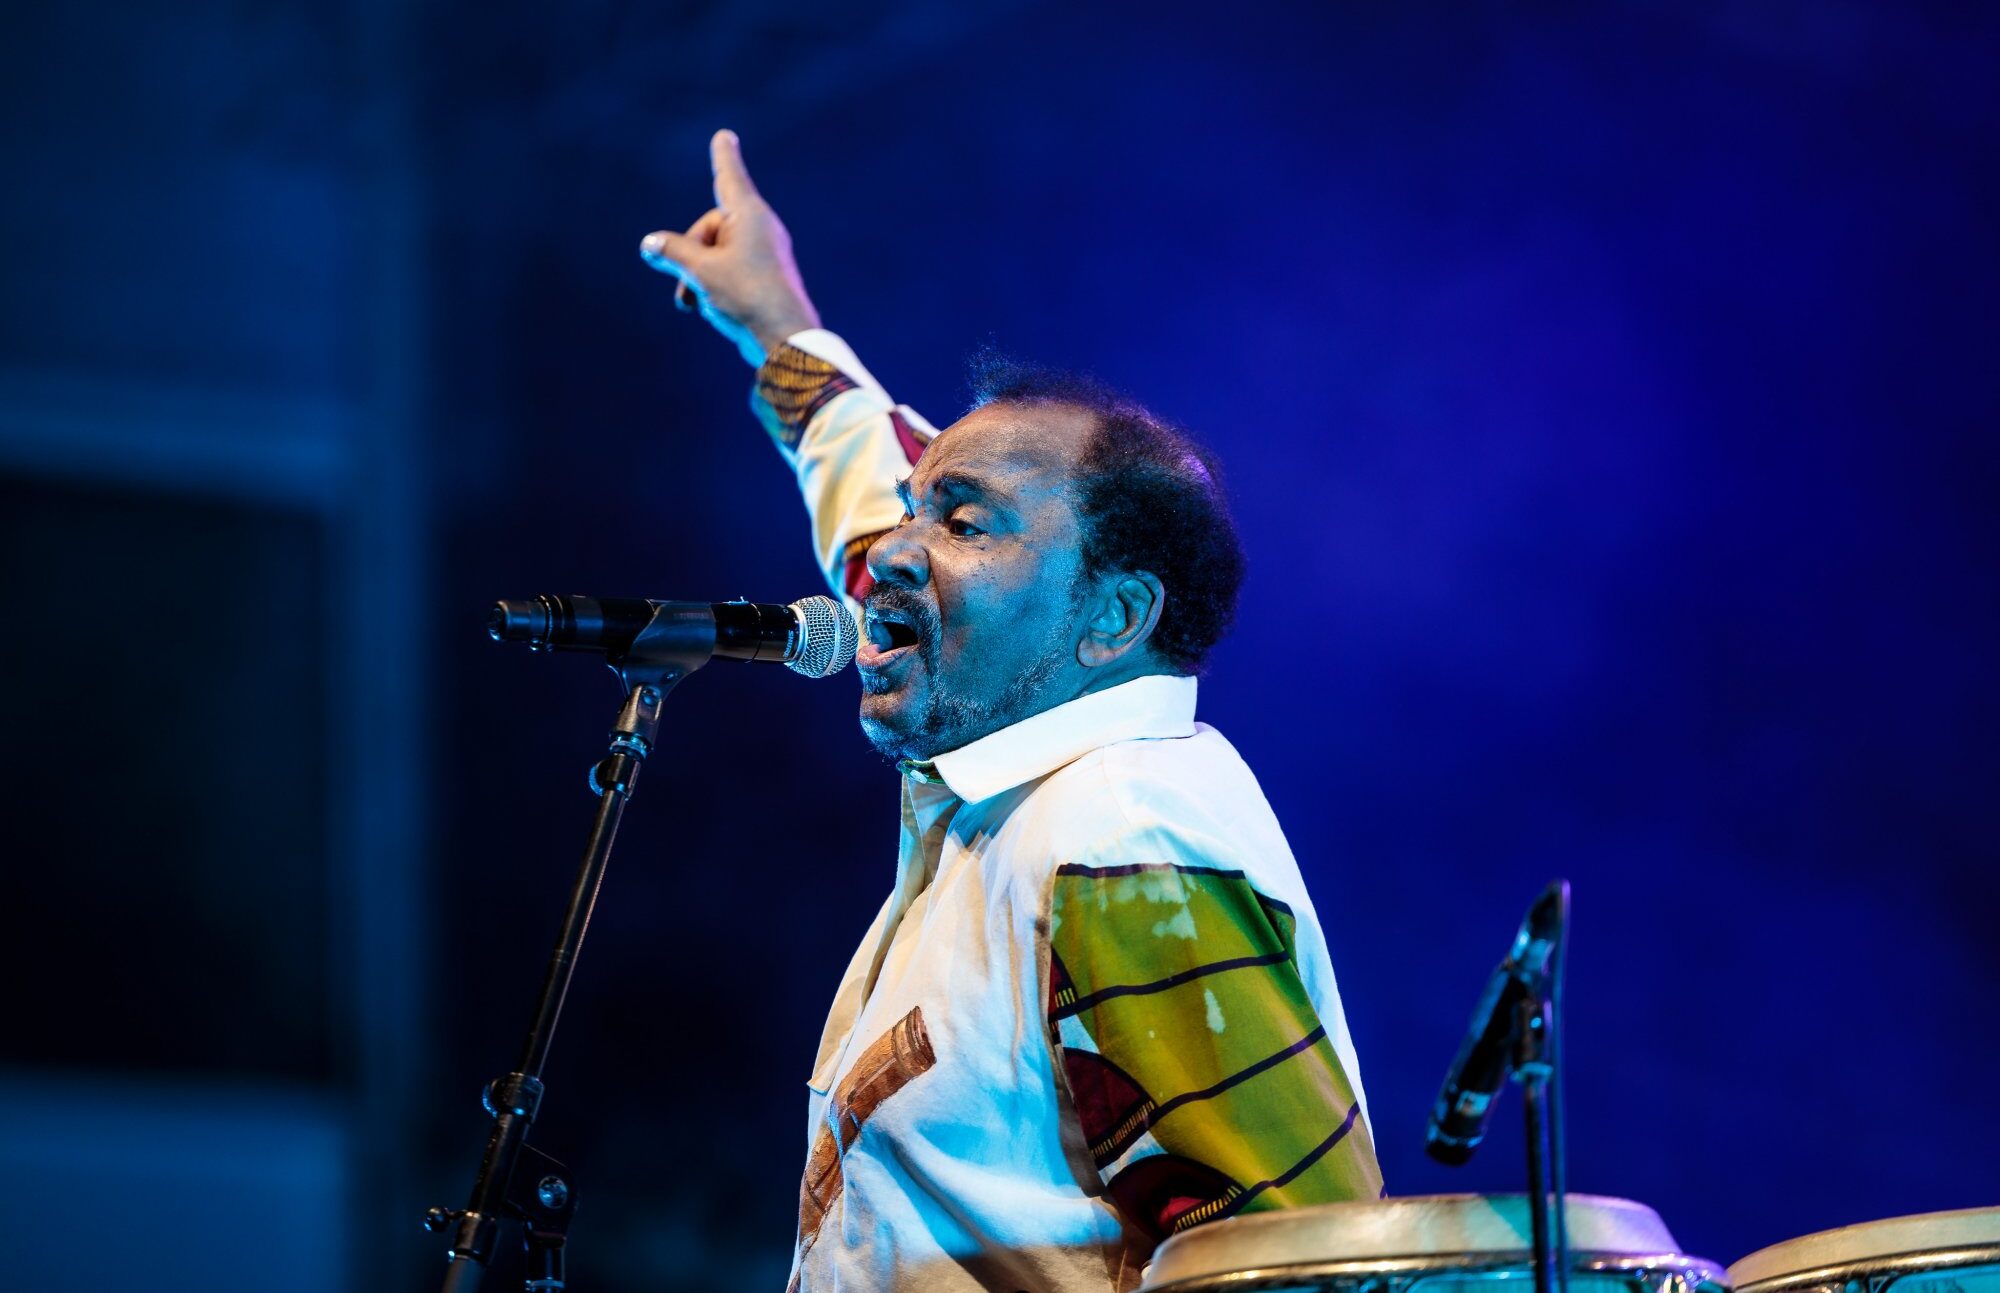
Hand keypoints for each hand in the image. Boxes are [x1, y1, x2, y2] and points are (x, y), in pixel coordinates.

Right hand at [640, 129, 821, 366]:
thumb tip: (649, 244)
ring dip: (697, 276)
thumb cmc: (746, 298)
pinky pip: (729, 271)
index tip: (724, 136)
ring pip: (716, 254)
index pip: (729, 177)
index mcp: (748, 215)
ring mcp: (763, 253)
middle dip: (690, 255)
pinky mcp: (764, 276)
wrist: (784, 341)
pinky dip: (712, 285)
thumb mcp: (700, 272)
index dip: (722, 157)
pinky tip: (706, 309)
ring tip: (695, 302)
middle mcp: (759, 228)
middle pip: (709, 228)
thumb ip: (672, 252)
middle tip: (688, 284)